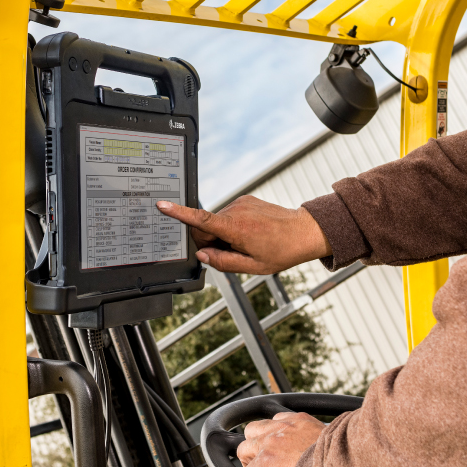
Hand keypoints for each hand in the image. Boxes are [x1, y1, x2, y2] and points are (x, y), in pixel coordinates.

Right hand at [155, 196, 331, 274]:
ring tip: (246, 244)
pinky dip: (231, 226)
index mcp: (235, 228)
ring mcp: (241, 203)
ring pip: (217, 222)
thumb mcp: (252, 266)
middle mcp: (236, 211)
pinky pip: (229, 215)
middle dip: (211, 241)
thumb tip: (203, 256)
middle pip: (206, 227)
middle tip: (232, 253)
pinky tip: (249, 234)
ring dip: (223, 234)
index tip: (162, 205)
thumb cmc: (282, 251)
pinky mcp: (246, 199)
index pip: (200, 219)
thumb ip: (223, 262)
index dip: (179, 213)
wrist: (304, 232)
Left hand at [236, 411, 325, 466]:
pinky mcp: (262, 463)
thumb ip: (321, 443)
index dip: (275, 438)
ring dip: (251, 466)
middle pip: (253, 430)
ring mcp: (268, 444)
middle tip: (267, 465)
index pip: (277, 421)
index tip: (283, 453)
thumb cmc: (341, 460)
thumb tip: (326, 457)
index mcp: (298, 421)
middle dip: (256, 447)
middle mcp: (281, 428)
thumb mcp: (332, 443)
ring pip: (243, 450)